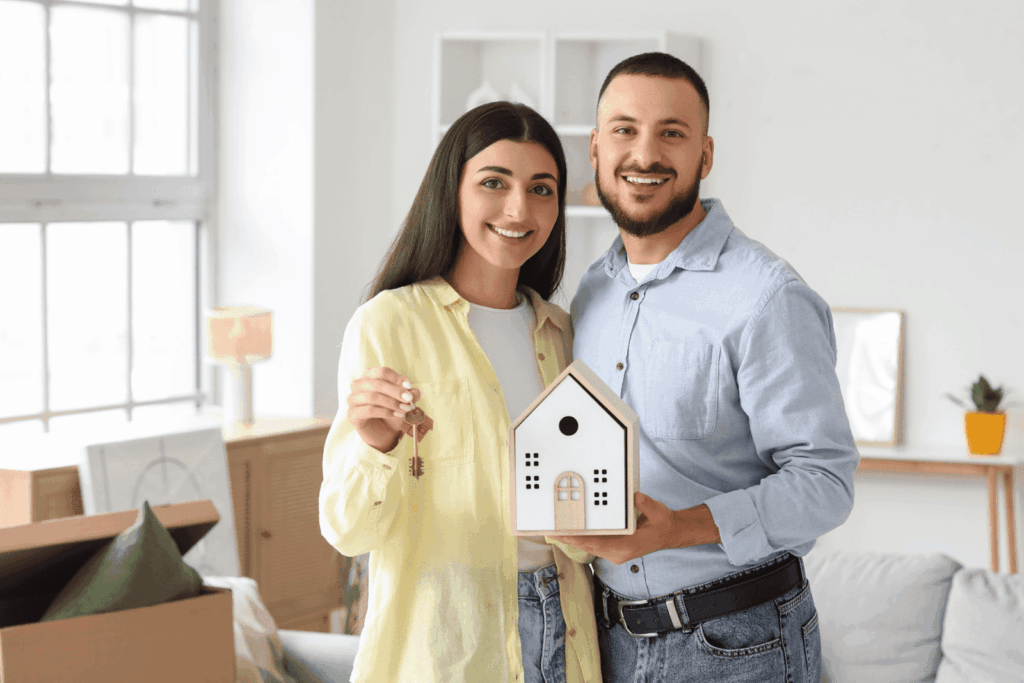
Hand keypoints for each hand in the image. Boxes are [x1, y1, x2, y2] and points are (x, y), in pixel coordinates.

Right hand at [346, 366, 432, 452]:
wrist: (384, 433)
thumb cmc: (392, 412)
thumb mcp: (403, 401)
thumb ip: (410, 395)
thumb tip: (417, 392)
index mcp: (369, 377)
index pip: (381, 372)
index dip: (396, 378)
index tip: (409, 386)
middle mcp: (358, 386)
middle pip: (377, 383)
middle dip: (396, 391)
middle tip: (409, 399)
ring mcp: (353, 400)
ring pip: (372, 396)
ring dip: (391, 402)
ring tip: (405, 409)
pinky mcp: (352, 414)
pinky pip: (369, 410)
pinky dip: (385, 412)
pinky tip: (395, 414)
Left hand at [550, 494, 719, 564]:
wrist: (669, 534)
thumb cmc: (662, 523)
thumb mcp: (658, 512)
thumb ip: (646, 505)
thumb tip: (636, 497)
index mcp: (627, 547)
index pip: (597, 543)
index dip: (578, 539)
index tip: (563, 534)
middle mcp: (618, 553)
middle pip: (588, 546)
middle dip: (569, 539)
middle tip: (550, 530)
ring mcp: (615, 553)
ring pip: (589, 547)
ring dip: (573, 539)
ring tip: (555, 530)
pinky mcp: (614, 549)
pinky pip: (594, 544)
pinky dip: (581, 538)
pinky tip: (570, 532)